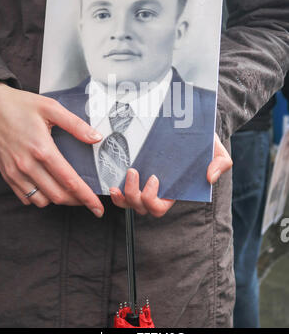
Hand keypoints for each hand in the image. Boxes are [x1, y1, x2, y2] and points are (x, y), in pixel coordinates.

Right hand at [0, 82, 103, 216]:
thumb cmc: (19, 105)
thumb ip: (76, 124)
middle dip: (77, 201)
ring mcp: (15, 172)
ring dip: (58, 200)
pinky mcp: (7, 174)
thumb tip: (96, 137)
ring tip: (69, 193)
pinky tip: (48, 188)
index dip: (86, 196)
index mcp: (42, 149)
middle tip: (88, 200)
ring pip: (41, 200)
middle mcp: (27, 165)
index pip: (69, 181)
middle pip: (58, 195)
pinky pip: (25, 197)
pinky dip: (39, 198)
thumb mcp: (51, 108)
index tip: (97, 206)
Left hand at [110, 134, 231, 216]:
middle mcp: (157, 191)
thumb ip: (220, 163)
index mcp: (173, 191)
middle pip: (141, 207)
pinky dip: (116, 194)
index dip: (153, 200)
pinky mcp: (134, 174)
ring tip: (124, 177)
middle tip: (134, 172)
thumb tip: (210, 177)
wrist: (191, 126)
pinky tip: (113, 183)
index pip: (159, 208)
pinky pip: (121, 193)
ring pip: (128, 203)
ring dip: (123, 195)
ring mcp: (143, 184)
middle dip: (135, 195)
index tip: (154, 178)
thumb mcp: (217, 150)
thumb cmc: (203, 142)